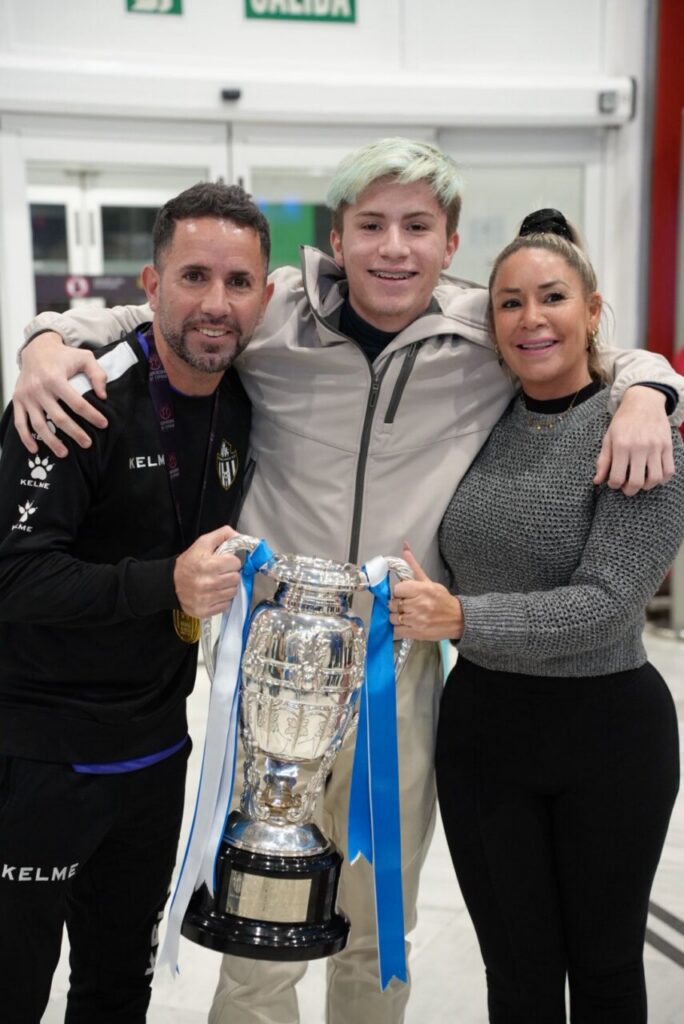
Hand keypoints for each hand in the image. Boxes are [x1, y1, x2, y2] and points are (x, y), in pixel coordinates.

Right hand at [14, 332, 108, 457]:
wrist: (36, 349)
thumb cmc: (63, 355)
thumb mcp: (84, 357)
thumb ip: (97, 374)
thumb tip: (103, 396)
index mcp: (56, 378)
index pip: (77, 403)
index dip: (92, 415)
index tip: (104, 424)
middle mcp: (39, 389)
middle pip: (59, 418)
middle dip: (75, 433)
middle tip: (87, 444)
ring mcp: (27, 396)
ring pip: (39, 424)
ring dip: (51, 441)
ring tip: (65, 453)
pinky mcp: (18, 400)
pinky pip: (20, 422)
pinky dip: (25, 438)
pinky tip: (34, 449)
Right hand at [173, 526, 240, 618]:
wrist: (170, 583)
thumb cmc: (189, 562)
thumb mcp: (203, 543)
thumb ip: (223, 534)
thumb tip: (240, 536)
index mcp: (208, 564)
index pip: (235, 563)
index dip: (231, 561)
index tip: (225, 562)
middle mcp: (207, 583)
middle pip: (236, 578)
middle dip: (231, 574)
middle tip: (222, 573)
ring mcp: (206, 599)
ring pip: (233, 592)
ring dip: (228, 587)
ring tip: (219, 583)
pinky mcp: (204, 611)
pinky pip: (225, 605)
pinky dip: (223, 600)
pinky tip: (215, 593)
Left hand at [389, 543, 463, 640]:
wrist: (458, 619)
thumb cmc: (442, 599)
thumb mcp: (429, 581)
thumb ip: (414, 566)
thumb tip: (405, 547)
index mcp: (422, 589)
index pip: (397, 589)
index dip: (399, 592)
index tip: (404, 594)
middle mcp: (419, 604)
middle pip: (393, 604)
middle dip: (397, 604)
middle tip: (406, 605)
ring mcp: (418, 620)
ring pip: (393, 618)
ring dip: (397, 617)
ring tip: (406, 615)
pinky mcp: (417, 633)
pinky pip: (397, 631)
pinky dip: (399, 628)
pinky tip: (406, 624)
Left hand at [594, 385, 674, 495]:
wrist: (644, 402)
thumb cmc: (623, 421)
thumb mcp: (608, 438)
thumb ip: (603, 460)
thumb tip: (597, 481)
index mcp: (621, 445)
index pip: (617, 477)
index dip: (614, 485)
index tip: (614, 482)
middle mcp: (639, 447)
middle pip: (636, 482)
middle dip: (629, 490)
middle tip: (627, 488)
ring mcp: (655, 447)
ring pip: (655, 478)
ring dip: (646, 486)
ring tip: (640, 483)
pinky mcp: (667, 446)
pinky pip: (669, 470)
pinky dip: (662, 479)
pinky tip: (654, 476)